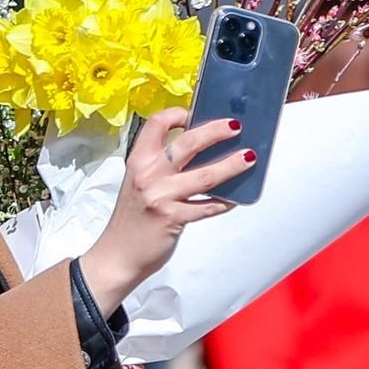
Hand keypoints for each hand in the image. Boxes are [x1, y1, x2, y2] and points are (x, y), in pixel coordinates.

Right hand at [78, 107, 252, 314]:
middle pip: (187, 143)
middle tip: (235, 126)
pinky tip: (236, 198)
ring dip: (231, 165)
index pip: (156, 124)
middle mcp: (148, 175)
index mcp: (138, 161)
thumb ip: (161, 167)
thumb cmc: (132, 218)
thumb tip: (199, 150)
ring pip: (205, 175)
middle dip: (215, 131)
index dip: (177, 114)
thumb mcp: (138, 184)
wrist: (118, 254)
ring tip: (249, 157)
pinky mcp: (174, 218)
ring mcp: (161, 197)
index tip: (194, 113)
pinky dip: (224, 201)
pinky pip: (208, 207)